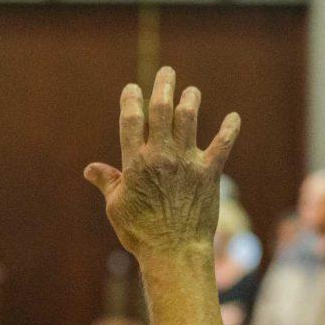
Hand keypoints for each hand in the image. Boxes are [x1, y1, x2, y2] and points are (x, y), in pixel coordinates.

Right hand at [84, 67, 240, 259]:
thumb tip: (90, 169)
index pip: (131, 121)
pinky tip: (233, 118)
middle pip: (162, 110)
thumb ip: (107, 182)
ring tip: (191, 91)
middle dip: (163, 86)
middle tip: (166, 73)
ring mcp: (187, 162)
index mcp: (135, 163)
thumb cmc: (140, 232)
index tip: (131, 88)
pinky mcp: (210, 173)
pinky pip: (222, 144)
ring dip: (191, 100)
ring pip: (190, 120)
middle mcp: (162, 156)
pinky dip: (229, 129)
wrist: (174, 251)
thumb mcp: (116, 206)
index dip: (130, 100)